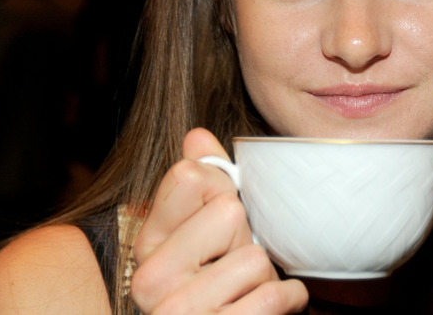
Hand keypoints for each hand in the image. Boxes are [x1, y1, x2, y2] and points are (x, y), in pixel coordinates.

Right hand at [131, 128, 308, 313]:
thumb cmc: (214, 285)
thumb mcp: (199, 235)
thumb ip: (200, 183)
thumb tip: (198, 135)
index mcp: (146, 243)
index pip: (191, 176)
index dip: (224, 191)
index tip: (225, 218)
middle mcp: (150, 279)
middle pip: (230, 212)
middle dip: (249, 236)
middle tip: (241, 261)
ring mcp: (178, 313)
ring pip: (255, 257)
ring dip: (269, 275)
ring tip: (251, 288)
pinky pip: (272, 298)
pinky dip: (287, 300)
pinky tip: (272, 305)